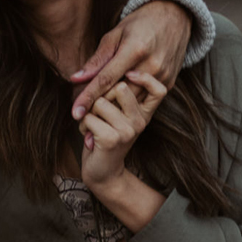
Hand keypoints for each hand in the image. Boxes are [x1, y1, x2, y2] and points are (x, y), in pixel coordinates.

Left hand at [70, 0, 190, 119]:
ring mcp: (162, 76)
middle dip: (98, 103)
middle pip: (118, 94)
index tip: (75, 112)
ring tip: (97, 105)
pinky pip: (144, 100)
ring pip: (131, 101)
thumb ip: (97, 59)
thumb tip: (76, 79)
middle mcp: (151, 65)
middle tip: (82, 108)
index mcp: (135, 50)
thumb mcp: (115, 35)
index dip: (88, 97)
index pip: (106, 79)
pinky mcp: (169, 82)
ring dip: (113, 105)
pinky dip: (129, 102)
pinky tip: (118, 99)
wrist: (174, 17)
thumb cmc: (139, 24)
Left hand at [80, 72, 166, 188]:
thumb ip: (117, 95)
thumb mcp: (115, 114)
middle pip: (120, 87)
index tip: (129, 73)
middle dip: (101, 96)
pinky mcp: (112, 138)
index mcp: (144, 112)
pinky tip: (89, 136)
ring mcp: (128, 130)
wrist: (103, 172)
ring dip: (89, 113)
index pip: (159, 89)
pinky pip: (89, 117)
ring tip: (94, 126)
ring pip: (101, 102)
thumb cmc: (104, 137)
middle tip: (99, 114)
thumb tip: (105, 69)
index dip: (146, 78)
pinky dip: (83, 124)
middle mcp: (141, 120)